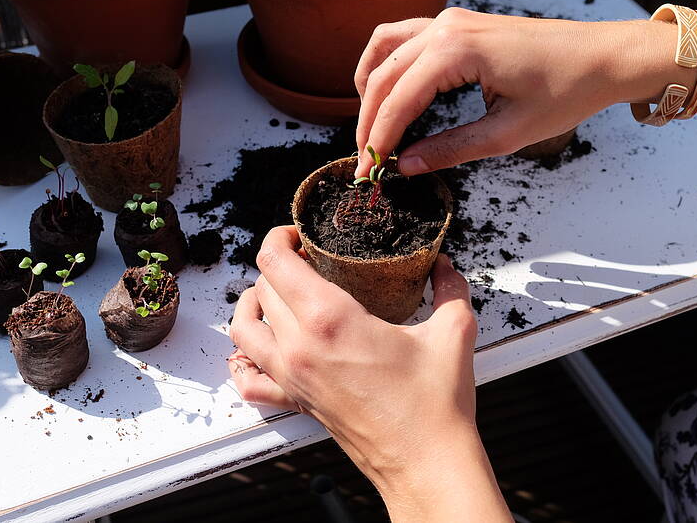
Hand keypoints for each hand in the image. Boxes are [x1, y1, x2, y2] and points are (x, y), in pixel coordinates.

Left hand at [229, 226, 510, 521]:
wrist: (426, 462)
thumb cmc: (433, 406)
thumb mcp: (453, 332)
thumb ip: (449, 288)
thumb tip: (443, 265)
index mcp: (331, 319)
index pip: (275, 261)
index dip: (280, 237)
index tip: (299, 234)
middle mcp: (300, 346)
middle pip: (261, 288)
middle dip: (278, 265)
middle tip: (306, 261)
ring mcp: (292, 377)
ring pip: (243, 328)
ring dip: (253, 303)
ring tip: (276, 293)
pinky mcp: (295, 401)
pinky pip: (248, 379)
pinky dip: (243, 360)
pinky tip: (259, 348)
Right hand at [353, 7, 678, 176]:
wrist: (604, 56)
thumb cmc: (567, 90)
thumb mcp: (508, 133)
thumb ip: (452, 149)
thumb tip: (408, 165)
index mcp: (456, 50)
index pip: (398, 99)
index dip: (378, 139)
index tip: (369, 172)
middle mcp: (447, 26)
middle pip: (384, 74)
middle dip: (369, 120)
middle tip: (366, 160)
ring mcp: (451, 19)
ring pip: (386, 48)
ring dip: (372, 87)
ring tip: (371, 127)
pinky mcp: (460, 23)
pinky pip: (406, 37)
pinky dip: (389, 64)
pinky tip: (390, 92)